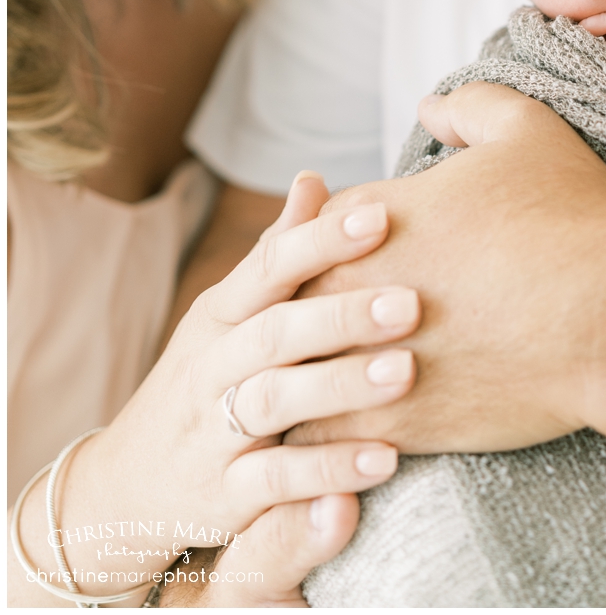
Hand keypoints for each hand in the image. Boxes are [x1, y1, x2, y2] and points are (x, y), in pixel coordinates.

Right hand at [36, 176, 415, 595]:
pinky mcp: (224, 495)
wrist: (122, 490)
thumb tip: (314, 180)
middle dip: (342, 316)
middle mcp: (214, 369)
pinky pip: (275, 483)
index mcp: (222, 317)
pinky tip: (385, 460)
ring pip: (273, 404)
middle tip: (412, 303)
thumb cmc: (206, 381)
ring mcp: (215, 433)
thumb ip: (275, 255)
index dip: (321, 241)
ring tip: (407, 374)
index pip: (268, 269)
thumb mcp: (228, 316)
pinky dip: (327, 474)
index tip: (382, 216)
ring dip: (341, 388)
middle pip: (273, 334)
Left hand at [291, 82, 605, 453]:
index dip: (321, 249)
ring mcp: (359, 363)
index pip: (303, 235)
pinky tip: (348, 445)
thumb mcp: (528, 133)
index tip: (348, 267)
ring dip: (301, 393)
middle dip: (299, 324)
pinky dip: (328, 447)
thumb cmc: (573, 218)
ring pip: (292, 385)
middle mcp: (345, 291)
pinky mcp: (387, 426)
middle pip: (284, 310)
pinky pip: (324, 445)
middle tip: (314, 338)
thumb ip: (473, 108)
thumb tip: (432, 107)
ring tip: (312, 403)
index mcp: (364, 220)